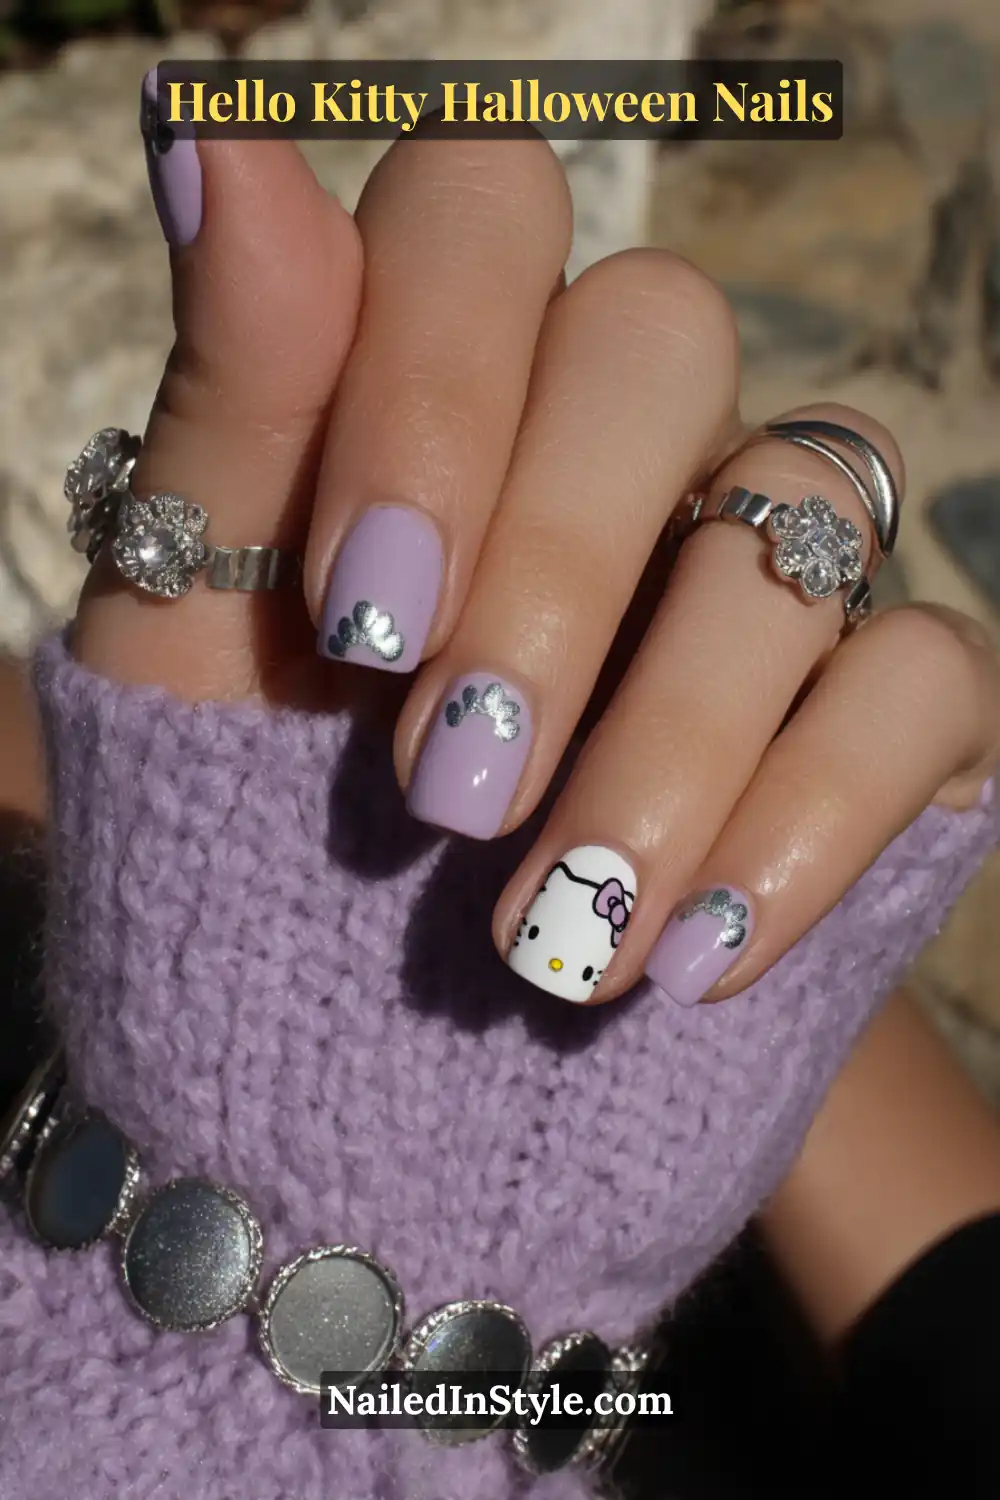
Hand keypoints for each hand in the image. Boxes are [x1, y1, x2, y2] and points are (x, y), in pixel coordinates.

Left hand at [76, 91, 999, 1010]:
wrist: (363, 1074)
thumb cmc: (248, 838)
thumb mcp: (191, 647)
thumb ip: (229, 411)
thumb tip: (216, 143)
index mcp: (434, 389)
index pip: (481, 211)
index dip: (430, 381)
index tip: (359, 622)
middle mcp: (611, 446)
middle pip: (660, 338)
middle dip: (555, 572)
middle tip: (444, 788)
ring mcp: (752, 568)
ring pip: (800, 516)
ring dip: (672, 738)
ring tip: (547, 933)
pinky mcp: (868, 711)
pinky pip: (923, 678)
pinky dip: (810, 819)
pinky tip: (684, 962)